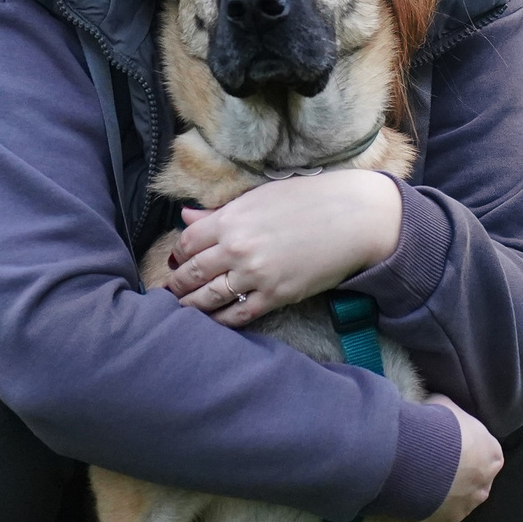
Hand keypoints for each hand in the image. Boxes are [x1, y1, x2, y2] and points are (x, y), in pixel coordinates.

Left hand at [165, 170, 401, 326]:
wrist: (353, 218)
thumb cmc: (308, 200)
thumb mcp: (259, 197)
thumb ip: (220, 212)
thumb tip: (185, 217)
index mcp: (231, 219)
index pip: (187, 242)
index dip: (177, 255)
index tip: (175, 263)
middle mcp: (238, 248)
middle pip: (192, 273)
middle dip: (177, 285)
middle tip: (169, 293)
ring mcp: (256, 274)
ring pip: (209, 298)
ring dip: (192, 306)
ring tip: (182, 311)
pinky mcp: (275, 295)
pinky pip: (238, 316)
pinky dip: (221, 322)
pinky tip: (213, 323)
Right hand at [415, 395, 501, 521]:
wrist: (415, 456)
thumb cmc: (436, 425)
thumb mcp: (445, 405)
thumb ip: (450, 413)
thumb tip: (439, 409)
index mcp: (491, 456)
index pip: (485, 453)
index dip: (466, 449)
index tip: (447, 445)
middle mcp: (484, 486)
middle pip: (473, 481)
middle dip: (457, 475)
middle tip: (433, 464)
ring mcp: (464, 509)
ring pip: (455, 502)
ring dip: (442, 494)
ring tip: (419, 480)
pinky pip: (434, 516)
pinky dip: (425, 508)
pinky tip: (411, 495)